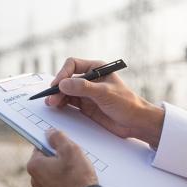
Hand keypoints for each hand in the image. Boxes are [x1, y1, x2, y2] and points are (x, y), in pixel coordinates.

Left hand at [27, 129, 97, 186]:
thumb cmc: (77, 176)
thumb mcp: (69, 149)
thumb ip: (58, 137)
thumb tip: (50, 132)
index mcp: (35, 165)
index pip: (41, 144)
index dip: (53, 140)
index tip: (63, 141)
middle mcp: (36, 178)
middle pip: (48, 155)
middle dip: (61, 152)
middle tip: (73, 153)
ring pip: (55, 166)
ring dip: (66, 162)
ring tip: (77, 165)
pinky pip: (59, 176)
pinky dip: (68, 172)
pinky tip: (77, 174)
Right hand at [46, 58, 164, 147]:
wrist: (135, 122)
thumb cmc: (126, 103)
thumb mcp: (105, 93)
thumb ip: (84, 88)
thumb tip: (62, 84)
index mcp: (97, 69)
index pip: (73, 65)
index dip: (63, 73)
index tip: (58, 85)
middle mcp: (90, 79)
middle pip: (67, 79)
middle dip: (58, 87)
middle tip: (51, 98)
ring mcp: (87, 93)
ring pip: (66, 91)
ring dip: (58, 96)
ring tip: (52, 104)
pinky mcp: (86, 105)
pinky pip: (70, 102)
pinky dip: (62, 104)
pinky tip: (58, 107)